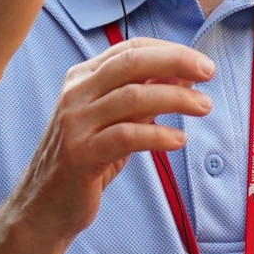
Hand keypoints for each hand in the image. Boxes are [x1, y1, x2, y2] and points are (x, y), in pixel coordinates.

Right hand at [3, 37, 215, 246]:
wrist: (45, 205)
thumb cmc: (85, 160)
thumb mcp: (114, 122)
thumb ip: (143, 98)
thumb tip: (184, 77)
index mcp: (82, 78)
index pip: (130, 49)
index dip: (170, 50)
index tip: (201, 63)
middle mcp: (75, 94)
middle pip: (132, 63)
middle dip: (176, 62)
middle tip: (208, 73)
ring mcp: (75, 123)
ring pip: (133, 96)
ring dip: (176, 99)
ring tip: (204, 107)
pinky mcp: (81, 154)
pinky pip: (127, 136)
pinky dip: (158, 135)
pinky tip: (178, 140)